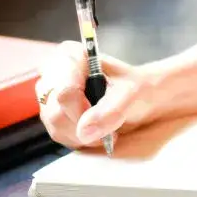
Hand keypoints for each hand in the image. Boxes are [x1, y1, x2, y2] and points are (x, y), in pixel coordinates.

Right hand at [35, 42, 160, 149]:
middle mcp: (55, 73)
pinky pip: (58, 134)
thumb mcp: (132, 93)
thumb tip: (84, 130)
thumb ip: (111, 109)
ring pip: (55, 127)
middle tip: (109, 126)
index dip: (82, 112)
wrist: (144, 98)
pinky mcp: (53, 114)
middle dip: (84, 126)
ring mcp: (52, 95)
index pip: (64, 92)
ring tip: (106, 127)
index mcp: (72, 57)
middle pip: (55, 112)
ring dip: (83, 135)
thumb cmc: (138, 88)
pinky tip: (95, 131)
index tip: (104, 118)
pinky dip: (79, 139)